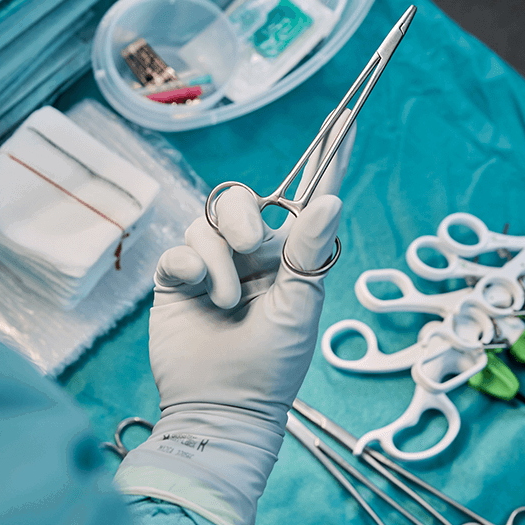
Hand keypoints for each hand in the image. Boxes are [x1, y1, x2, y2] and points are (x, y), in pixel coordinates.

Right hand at [114, 111, 356, 524]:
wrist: (221, 407)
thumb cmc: (271, 368)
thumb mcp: (300, 310)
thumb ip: (310, 254)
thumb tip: (331, 201)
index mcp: (291, 258)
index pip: (310, 197)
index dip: (329, 158)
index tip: (347, 116)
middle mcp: (252, 254)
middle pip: (241, 200)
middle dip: (246, 219)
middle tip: (252, 250)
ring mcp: (213, 266)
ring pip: (207, 223)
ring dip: (220, 260)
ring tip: (227, 304)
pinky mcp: (177, 279)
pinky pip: (178, 248)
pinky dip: (189, 267)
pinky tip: (196, 293)